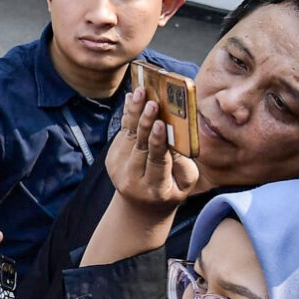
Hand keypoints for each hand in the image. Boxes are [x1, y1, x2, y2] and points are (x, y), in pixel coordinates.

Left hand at [106, 89, 197, 213]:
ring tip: (140, 91)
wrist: (141, 207)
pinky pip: (123, 132)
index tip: (159, 123)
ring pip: (128, 135)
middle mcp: (133, 178)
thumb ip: (182, 162)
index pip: (156, 161)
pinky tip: (133, 97)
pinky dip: (128, 113)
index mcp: (156, 188)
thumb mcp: (185, 182)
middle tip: (151, 102)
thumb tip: (175, 135)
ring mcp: (119, 168)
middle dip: (145, 122)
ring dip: (134, 111)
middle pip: (139, 145)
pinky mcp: (112, 158)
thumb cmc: (172, 190)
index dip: (157, 141)